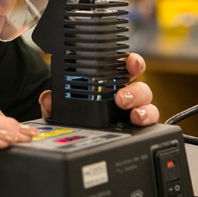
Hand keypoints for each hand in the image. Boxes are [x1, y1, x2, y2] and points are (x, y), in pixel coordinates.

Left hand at [38, 52, 158, 126]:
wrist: (76, 134)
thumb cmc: (75, 113)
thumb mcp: (59, 107)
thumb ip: (52, 102)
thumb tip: (47, 98)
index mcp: (110, 82)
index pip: (125, 67)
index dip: (132, 62)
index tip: (130, 62)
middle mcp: (126, 94)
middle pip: (140, 86)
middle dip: (135, 89)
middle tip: (121, 97)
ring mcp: (133, 111)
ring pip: (148, 104)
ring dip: (142, 107)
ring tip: (133, 114)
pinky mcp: (139, 127)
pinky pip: (150, 122)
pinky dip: (147, 120)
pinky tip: (139, 123)